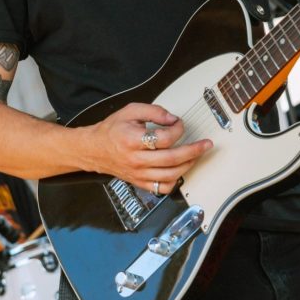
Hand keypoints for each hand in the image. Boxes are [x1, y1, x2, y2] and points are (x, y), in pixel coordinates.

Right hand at [91, 101, 211, 194]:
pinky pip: (162, 188)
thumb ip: (153, 111)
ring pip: (170, 175)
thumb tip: (172, 118)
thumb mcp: (130, 111)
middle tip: (206, 144)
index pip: (164, 138)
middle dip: (193, 151)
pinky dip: (175, 181)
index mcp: (132, 140)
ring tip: (196, 155)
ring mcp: (138, 173)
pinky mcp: (139, 182)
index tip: (179, 123)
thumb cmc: (112, 130)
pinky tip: (180, 170)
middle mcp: (136, 159)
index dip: (177, 129)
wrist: (94, 149)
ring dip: (188, 165)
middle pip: (171, 159)